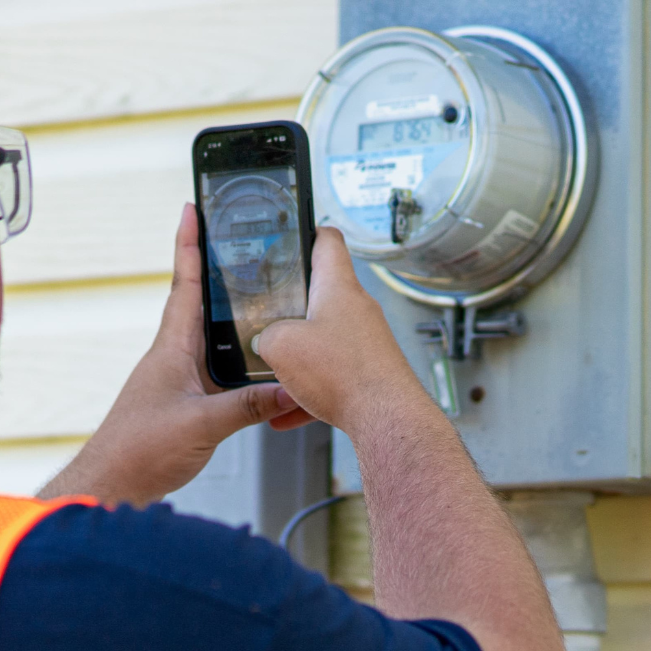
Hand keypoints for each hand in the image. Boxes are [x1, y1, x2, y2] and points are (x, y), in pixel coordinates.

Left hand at [39, 203, 311, 505]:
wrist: (113, 483)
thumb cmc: (138, 450)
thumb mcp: (201, 425)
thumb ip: (248, 407)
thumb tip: (291, 387)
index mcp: (173, 347)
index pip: (184, 283)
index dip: (190, 244)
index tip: (194, 209)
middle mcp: (176, 354)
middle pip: (200, 298)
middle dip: (217, 265)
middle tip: (237, 236)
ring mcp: (181, 375)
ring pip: (212, 332)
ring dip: (232, 308)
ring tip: (261, 286)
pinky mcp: (188, 397)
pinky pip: (220, 364)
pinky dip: (240, 352)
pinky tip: (261, 357)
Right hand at [255, 228, 435, 435]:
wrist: (385, 418)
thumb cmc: (347, 375)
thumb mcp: (281, 346)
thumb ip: (265, 335)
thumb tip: (265, 342)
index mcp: (337, 287)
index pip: (328, 241)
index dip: (308, 231)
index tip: (292, 233)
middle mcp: (356, 309)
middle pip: (321, 293)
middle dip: (290, 304)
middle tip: (265, 309)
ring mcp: (365, 340)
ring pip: (323, 338)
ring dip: (297, 353)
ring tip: (273, 369)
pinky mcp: (368, 370)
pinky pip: (331, 374)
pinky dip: (308, 390)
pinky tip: (287, 412)